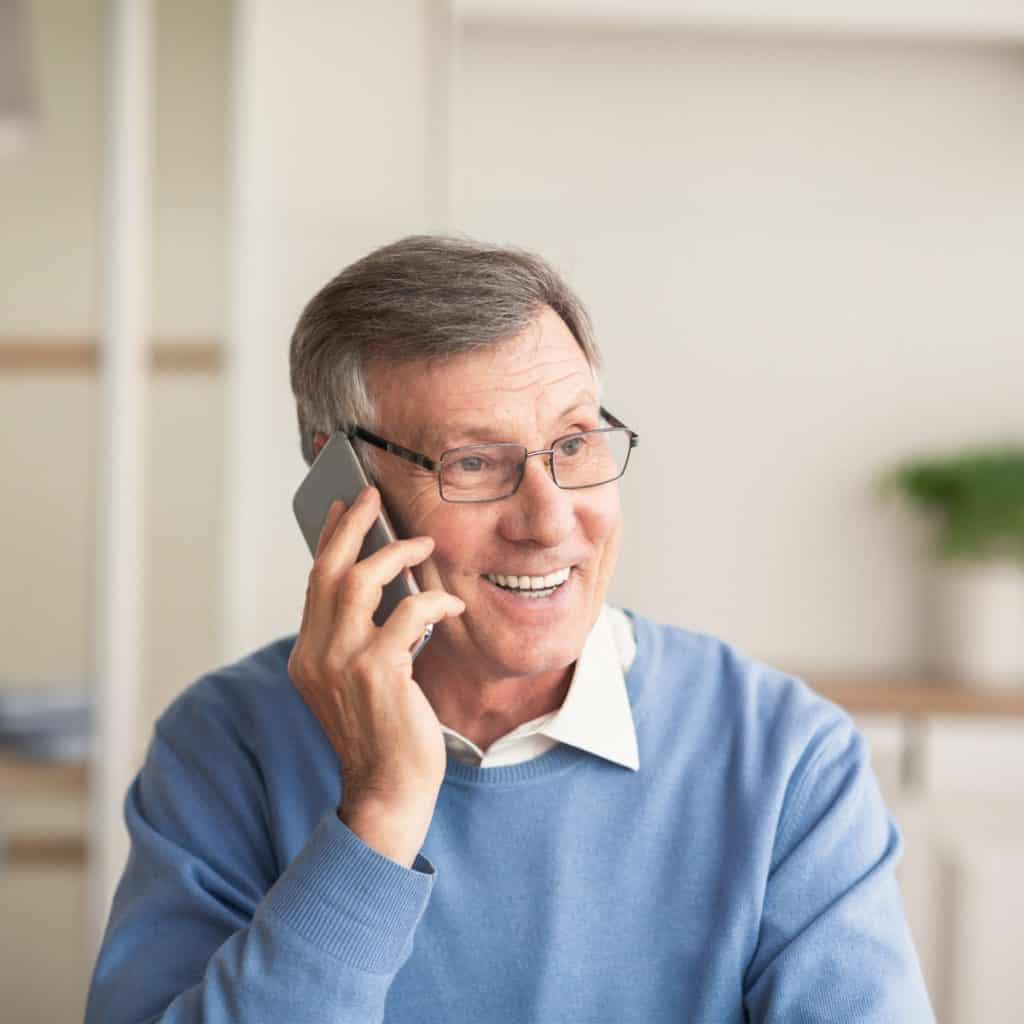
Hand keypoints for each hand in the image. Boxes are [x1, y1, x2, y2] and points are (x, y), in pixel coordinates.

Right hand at [287, 486, 464, 865]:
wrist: (388, 790)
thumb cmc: (382, 734)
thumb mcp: (356, 682)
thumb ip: (357, 639)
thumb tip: (383, 587)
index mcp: (307, 656)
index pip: (315, 584)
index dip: (329, 542)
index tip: (342, 509)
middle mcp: (315, 655)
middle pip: (328, 571)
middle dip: (350, 526)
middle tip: (371, 496)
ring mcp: (341, 662)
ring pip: (360, 582)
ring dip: (394, 554)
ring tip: (422, 543)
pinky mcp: (377, 671)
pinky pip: (407, 613)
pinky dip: (432, 599)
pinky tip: (451, 601)